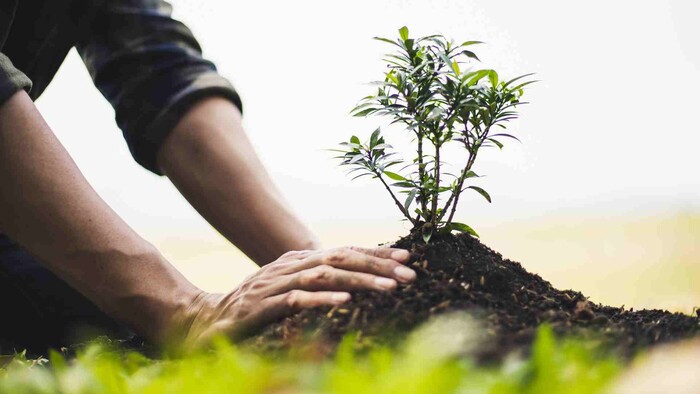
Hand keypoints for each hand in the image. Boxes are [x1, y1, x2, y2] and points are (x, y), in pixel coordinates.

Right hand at [172, 246, 414, 350]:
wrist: (206, 320)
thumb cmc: (252, 306)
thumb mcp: (287, 288)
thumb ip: (315, 280)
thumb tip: (351, 279)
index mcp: (299, 261)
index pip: (344, 252)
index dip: (376, 253)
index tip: (407, 258)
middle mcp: (290, 267)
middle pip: (340, 258)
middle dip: (377, 264)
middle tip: (409, 274)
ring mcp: (276, 284)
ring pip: (324, 275)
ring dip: (359, 280)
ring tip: (389, 288)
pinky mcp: (263, 306)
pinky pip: (296, 300)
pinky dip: (322, 299)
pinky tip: (344, 301)